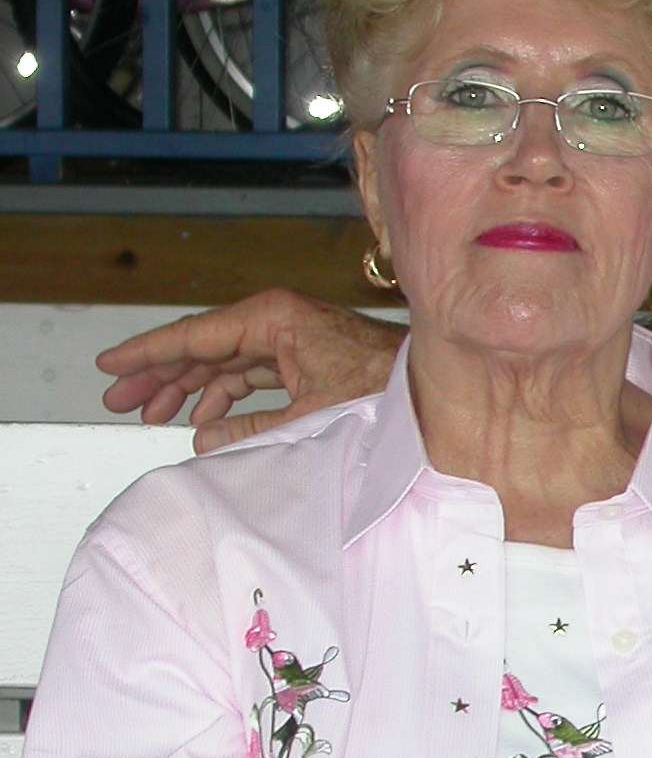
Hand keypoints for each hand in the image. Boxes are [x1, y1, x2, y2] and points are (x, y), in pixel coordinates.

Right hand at [96, 290, 402, 453]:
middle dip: (160, 375)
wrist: (434, 390)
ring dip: (189, 388)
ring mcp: (293, 338)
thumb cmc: (384, 390)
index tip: (111, 366)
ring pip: (224, 362)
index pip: (195, 335)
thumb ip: (250, 428)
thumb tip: (202, 439)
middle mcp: (280, 320)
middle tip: (120, 399)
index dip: (148, 353)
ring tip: (154, 413)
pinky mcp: (305, 357)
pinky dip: (224, 395)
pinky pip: (250, 373)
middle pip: (203, 347)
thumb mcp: (309, 415)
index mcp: (275, 318)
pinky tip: (203, 418)